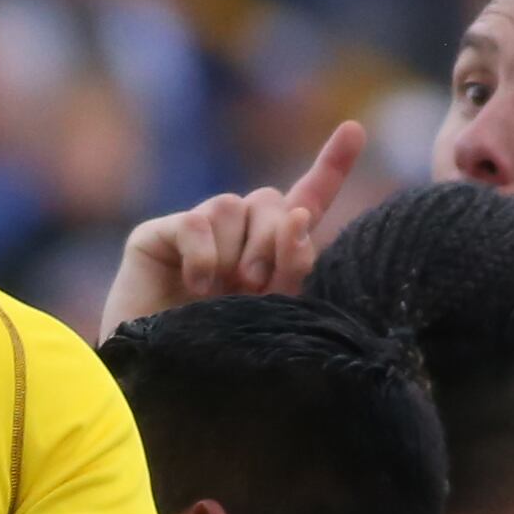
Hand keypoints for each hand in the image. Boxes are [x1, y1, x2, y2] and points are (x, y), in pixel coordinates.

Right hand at [100, 120, 366, 336]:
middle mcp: (235, 237)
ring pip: (235, 205)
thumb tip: (300, 214)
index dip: (331, 165)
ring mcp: (195, 233)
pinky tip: (193, 286)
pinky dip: (203, 256)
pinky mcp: (158, 235)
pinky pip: (197, 222)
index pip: (306, 201)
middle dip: (273, 240)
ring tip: (218, 294)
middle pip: (272, 201)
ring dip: (236, 253)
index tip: (355, 130)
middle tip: (252, 285)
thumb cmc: (219, 356)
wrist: (159, 382)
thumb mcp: (274, 312)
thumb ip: (294, 264)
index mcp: (271, 254)